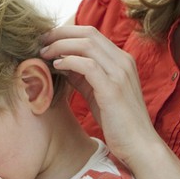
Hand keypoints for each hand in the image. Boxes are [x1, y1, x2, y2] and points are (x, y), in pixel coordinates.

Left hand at [40, 25, 157, 165]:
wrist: (139, 145)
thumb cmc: (117, 121)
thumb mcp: (98, 92)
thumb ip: (82, 76)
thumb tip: (61, 61)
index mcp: (121, 60)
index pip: (92, 33)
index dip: (66, 32)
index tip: (47, 40)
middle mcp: (123, 61)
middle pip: (88, 33)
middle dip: (60, 34)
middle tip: (40, 42)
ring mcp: (120, 74)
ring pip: (87, 45)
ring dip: (61, 46)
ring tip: (44, 54)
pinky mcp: (113, 89)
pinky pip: (88, 66)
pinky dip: (69, 62)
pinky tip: (57, 66)